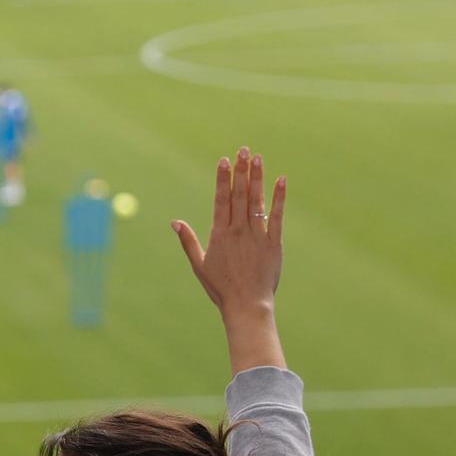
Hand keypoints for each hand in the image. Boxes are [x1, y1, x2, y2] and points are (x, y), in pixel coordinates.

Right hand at [172, 148, 288, 372]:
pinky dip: (279, 198)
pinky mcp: (274, 243)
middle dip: (241, 171)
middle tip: (243, 150)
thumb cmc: (220, 288)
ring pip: (256, 201)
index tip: (224, 160)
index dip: (223, 178)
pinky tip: (281, 180)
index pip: (221, 200)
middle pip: (239, 195)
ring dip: (257, 178)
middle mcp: (238, 231)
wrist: (247, 305)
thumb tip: (175, 222)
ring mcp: (257, 236)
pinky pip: (277, 216)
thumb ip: (188, 241)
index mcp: (220, 235)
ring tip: (258, 158)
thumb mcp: (199, 265)